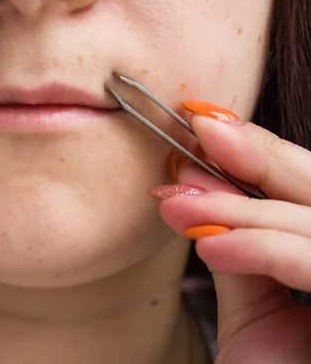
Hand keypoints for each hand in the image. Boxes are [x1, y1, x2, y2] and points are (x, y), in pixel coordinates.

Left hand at [150, 102, 310, 363]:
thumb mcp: (258, 315)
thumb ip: (242, 253)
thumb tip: (197, 188)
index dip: (265, 157)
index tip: (204, 130)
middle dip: (261, 158)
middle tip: (197, 132)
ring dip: (243, 209)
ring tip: (178, 201)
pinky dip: (268, 250)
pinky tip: (212, 245)